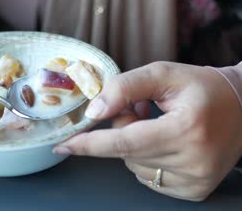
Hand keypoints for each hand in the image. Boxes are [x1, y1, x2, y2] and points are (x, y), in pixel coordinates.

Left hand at [54, 61, 241, 200]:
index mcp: (186, 129)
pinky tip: (165, 143)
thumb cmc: (202, 87)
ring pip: (133, 166)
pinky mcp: (195, 191)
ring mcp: (196, 180)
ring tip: (157, 125)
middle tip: (141, 111)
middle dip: (121, 130)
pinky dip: (146, 159)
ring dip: (134, 145)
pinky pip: (148, 178)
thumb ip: (125, 87)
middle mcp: (193, 160)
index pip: (125, 142)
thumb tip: (93, 112)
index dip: (90, 144)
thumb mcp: (163, 74)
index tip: (63, 146)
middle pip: (126, 152)